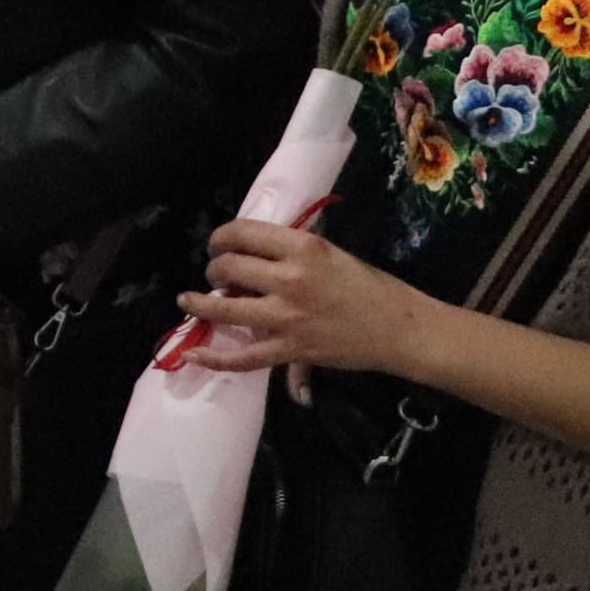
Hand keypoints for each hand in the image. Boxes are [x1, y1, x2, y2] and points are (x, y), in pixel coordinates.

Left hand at [180, 218, 436, 383]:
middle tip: (216, 274)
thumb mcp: (330, 253)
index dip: (220, 237)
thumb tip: (251, 251)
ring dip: (201, 303)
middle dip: (214, 268)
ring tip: (189, 300)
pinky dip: (213, 358)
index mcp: (302, 247)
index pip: (243, 232)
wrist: (399, 328)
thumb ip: (290, 253)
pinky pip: (242, 357)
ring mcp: (287, 317)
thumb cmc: (368, 286)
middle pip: (228, 267)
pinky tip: (191, 354)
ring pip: (224, 308)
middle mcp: (290, 278)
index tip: (217, 244)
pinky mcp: (290, 349)